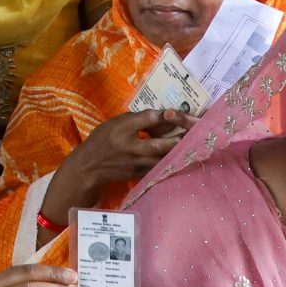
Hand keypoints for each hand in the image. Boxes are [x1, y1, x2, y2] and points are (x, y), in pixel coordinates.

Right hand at [40, 109, 191, 227]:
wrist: (90, 166)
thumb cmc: (102, 139)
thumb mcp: (116, 122)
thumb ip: (138, 118)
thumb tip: (162, 115)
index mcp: (122, 130)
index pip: (147, 119)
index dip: (164, 115)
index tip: (178, 112)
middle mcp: (130, 148)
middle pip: (159, 144)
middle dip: (178, 139)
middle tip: (194, 133)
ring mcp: (136, 164)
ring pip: (162, 159)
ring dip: (177, 152)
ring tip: (192, 145)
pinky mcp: (139, 174)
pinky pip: (158, 168)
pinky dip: (170, 162)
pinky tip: (180, 157)